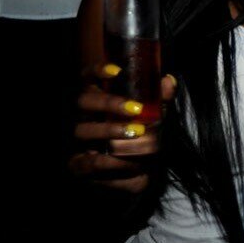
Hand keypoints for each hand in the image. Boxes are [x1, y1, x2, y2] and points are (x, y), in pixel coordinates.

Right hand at [68, 66, 175, 192]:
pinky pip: (87, 163)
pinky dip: (110, 163)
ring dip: (111, 131)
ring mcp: (75, 139)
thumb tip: (168, 81)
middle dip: (109, 102)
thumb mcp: (151, 116)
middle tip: (136, 109)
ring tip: (138, 133)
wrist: (132, 172)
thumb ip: (158, 99)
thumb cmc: (138, 136)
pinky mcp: (77, 164)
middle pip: (83, 101)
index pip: (87, 77)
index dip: (97, 70)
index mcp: (96, 98)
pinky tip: (130, 163)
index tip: (117, 70)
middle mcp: (80, 115)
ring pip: (83, 131)